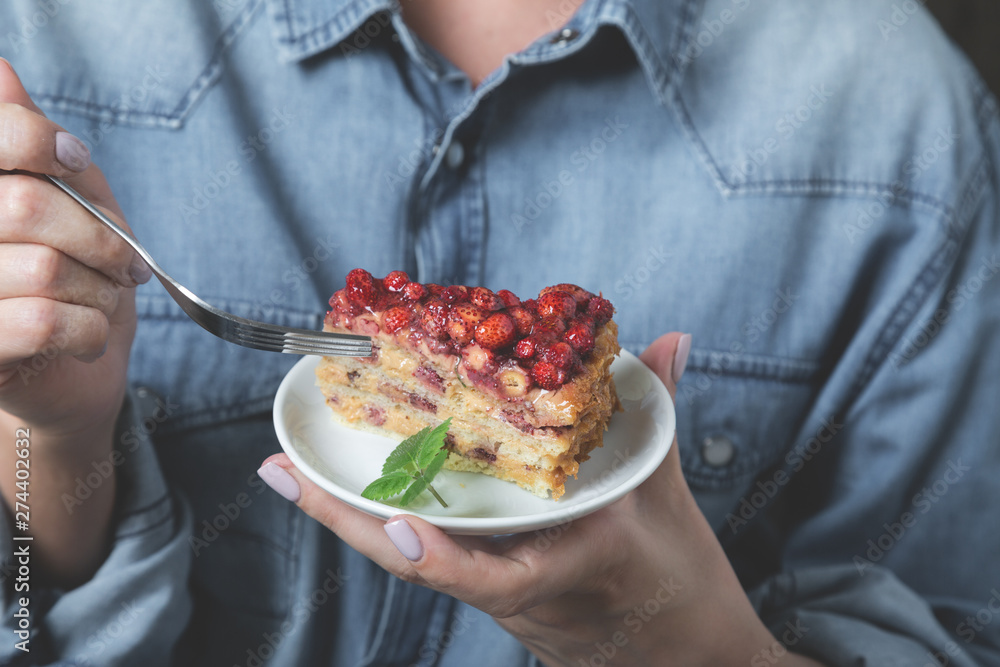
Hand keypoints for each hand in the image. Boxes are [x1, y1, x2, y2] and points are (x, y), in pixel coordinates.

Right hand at [0, 58, 150, 586]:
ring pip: (43, 267)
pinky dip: (90, 328)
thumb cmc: (67, 280)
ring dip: (101, 290)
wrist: (63, 377)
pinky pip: (43, 321)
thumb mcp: (67, 203)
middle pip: (25, 205)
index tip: (73, 160)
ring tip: (107, 303)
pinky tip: (90, 335)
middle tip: (127, 265)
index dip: (33, 140)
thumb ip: (34, 145)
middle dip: (99, 237)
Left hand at [259, 333, 823, 665]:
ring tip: (292, 475)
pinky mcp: (495, 592)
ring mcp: (501, 597)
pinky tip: (357, 493)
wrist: (683, 663)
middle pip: (421, 566)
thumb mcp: (671, 497)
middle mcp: (519, 590)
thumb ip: (658, 414)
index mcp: (568, 569)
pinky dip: (390, 523)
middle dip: (344, 522)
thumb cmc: (680, 589)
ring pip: (416, 564)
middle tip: (280, 473)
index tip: (396, 527)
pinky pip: (433, 560)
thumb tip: (669, 340)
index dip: (444, 558)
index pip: (497, 578)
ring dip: (350, 521)